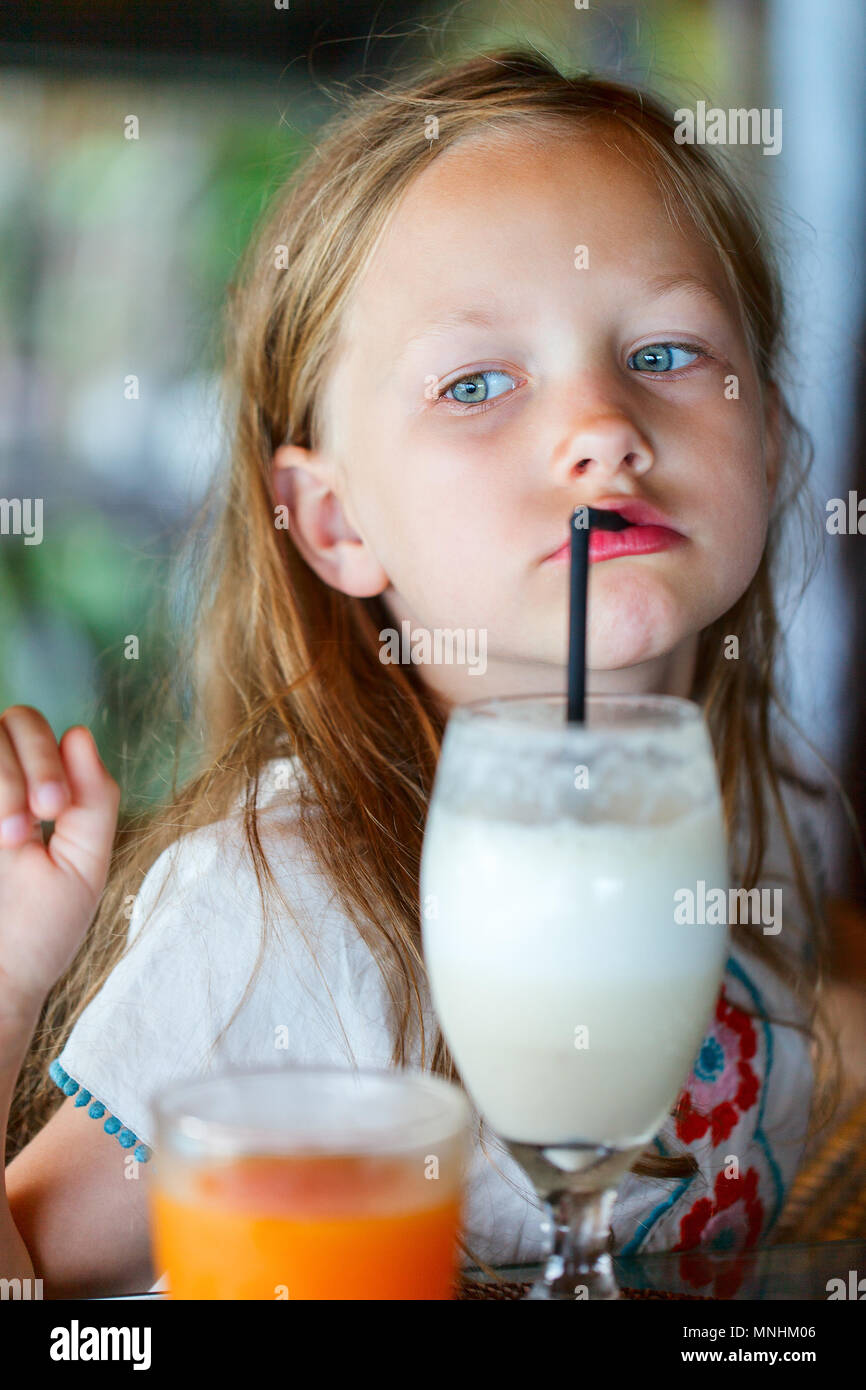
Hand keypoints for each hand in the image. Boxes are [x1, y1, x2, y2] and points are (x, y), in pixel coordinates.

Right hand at [0, 706, 119, 1028]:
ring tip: (11, 839)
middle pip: (10, 721)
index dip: (48, 756)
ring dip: (6, 783)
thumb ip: (92, 799)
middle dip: (32, 762)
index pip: (34, 731)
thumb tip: (79, 732)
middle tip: (42, 815)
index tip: (55, 809)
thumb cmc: (37, 931)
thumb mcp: (83, 864)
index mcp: (32, 789)